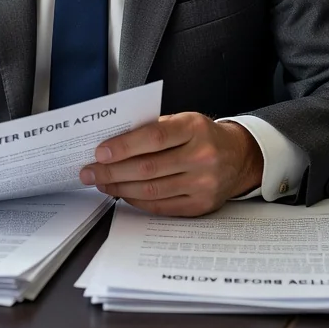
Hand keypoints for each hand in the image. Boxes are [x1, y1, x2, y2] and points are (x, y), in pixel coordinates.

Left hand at [78, 113, 263, 215]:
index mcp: (194, 128)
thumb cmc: (202, 135)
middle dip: (112, 171)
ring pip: (151, 190)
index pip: (153, 137)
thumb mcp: (183, 121)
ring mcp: (204, 183)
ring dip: (119, 188)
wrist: (239, 157)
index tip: (100, 152)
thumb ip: (152, 128)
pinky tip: (122, 194)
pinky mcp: (201, 205)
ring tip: (101, 183)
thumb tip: (112, 143)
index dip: (124, 146)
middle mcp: (202, 156)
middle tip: (89, 172)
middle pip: (148, 168)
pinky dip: (137, 201)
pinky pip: (161, 206)